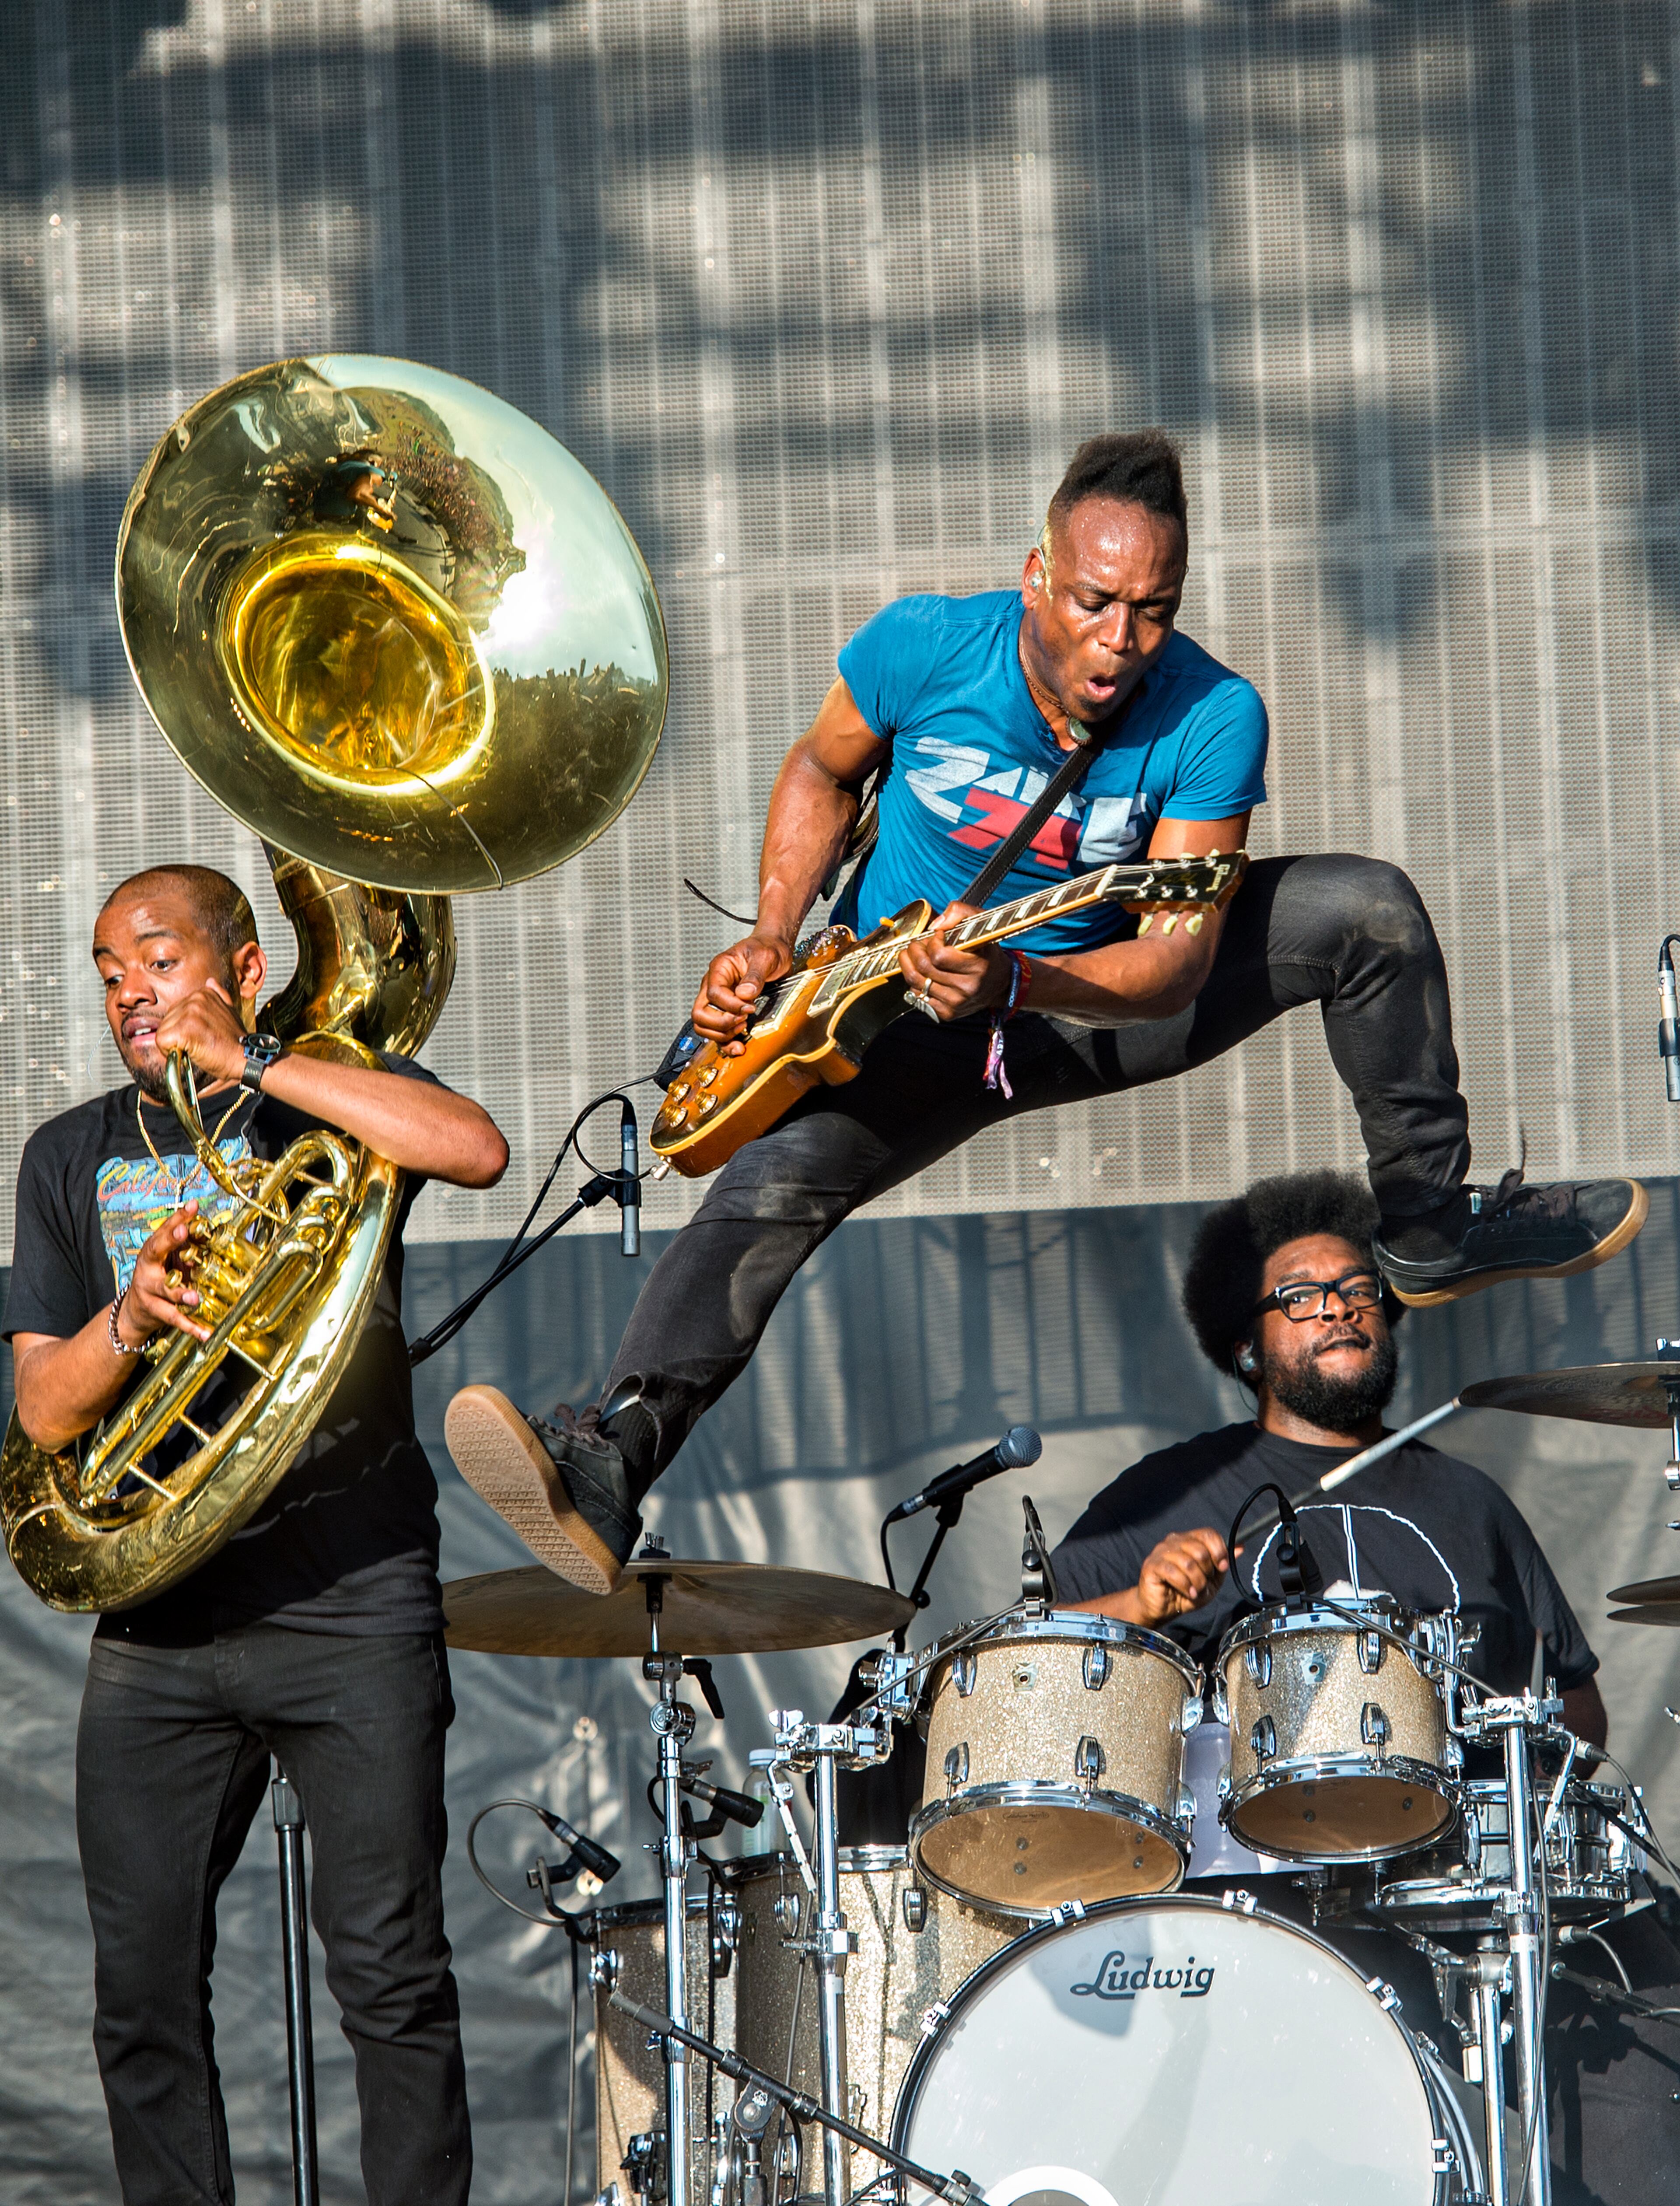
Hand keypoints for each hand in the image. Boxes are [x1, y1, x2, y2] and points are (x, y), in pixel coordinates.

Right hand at [118, 1201, 212, 1345]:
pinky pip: (174, 1319)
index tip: (192, 1206)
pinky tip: (206, 1333)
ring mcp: (149, 1291)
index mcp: (153, 1252)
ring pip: (166, 1290)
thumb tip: (212, 1229)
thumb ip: (188, 1246)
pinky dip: (191, 1327)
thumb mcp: (171, 1259)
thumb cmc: (160, 1278)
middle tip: (184, 1231)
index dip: (177, 1218)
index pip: (164, 1230)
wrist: (135, 1311)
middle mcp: (147, 1268)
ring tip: (195, 1297)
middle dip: (170, 1240)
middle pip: (156, 1251)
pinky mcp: (155, 1312)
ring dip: (181, 1293)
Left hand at [151, 982, 247, 1087]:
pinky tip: (190, 1052)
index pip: (176, 1011)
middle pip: (167, 1020)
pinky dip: (170, 1052)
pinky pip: (161, 1042)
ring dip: (174, 1044)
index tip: (200, 1035)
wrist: (245, 1058)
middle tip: (198, 1044)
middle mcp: (195, 999)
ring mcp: (189, 1013)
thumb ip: (218, 996)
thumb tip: (210, 982)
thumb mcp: (229, 1011)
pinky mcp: (183, 1030)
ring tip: (196, 1047)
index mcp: (204, 993)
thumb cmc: (236, 1040)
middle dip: (177, 1035)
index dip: (183, 1027)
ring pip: (163, 1031)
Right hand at [692, 933, 794, 1055]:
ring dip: (722, 1035)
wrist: (774, 951)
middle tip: (743, 1021)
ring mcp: (717, 1000)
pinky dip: (726, 1043)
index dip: (730, 1006)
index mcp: (719, 969)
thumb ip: (755, 975)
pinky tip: (739, 1047)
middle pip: (700, 1014)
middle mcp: (713, 985)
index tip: (750, 1008)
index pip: (713, 994)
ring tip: (743, 1029)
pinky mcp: (726, 1011)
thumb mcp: (765, 957)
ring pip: (703, 1026)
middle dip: (721, 1023)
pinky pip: (717, 1032)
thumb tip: (744, 994)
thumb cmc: (767, 949)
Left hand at [896, 903, 1009, 1021]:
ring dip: (909, 964)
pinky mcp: (947, 1013)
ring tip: (912, 954)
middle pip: (924, 968)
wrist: (1000, 984)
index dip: (932, 942)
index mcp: (978, 967)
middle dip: (913, 950)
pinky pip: (918, 996)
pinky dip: (914, 983)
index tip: (937, 935)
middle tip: (917, 943)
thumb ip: (961, 912)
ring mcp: (956, 1003)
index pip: (938, 956)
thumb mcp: (982, 924)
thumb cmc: (987, 952)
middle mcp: (967, 988)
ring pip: (916, 982)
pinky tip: (921, 973)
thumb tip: (935, 925)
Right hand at [1131, 1528, 1229, 1626]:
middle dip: (1207, 1572)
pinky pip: (1173, 1572)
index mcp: (1189, 1539)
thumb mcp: (1212, 1580)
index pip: (1208, 1534)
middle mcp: (1174, 1541)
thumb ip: (1223, 1564)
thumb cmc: (1188, 1591)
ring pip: (1188, 1562)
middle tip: (1204, 1584)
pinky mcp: (1152, 1565)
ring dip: (1197, 1582)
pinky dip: (1185, 1586)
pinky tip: (1188, 1593)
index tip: (1222, 1567)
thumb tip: (1240, 1547)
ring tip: (1196, 1591)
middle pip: (1200, 1550)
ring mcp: (1161, 1551)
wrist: (1164, 1608)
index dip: (1219, 1550)